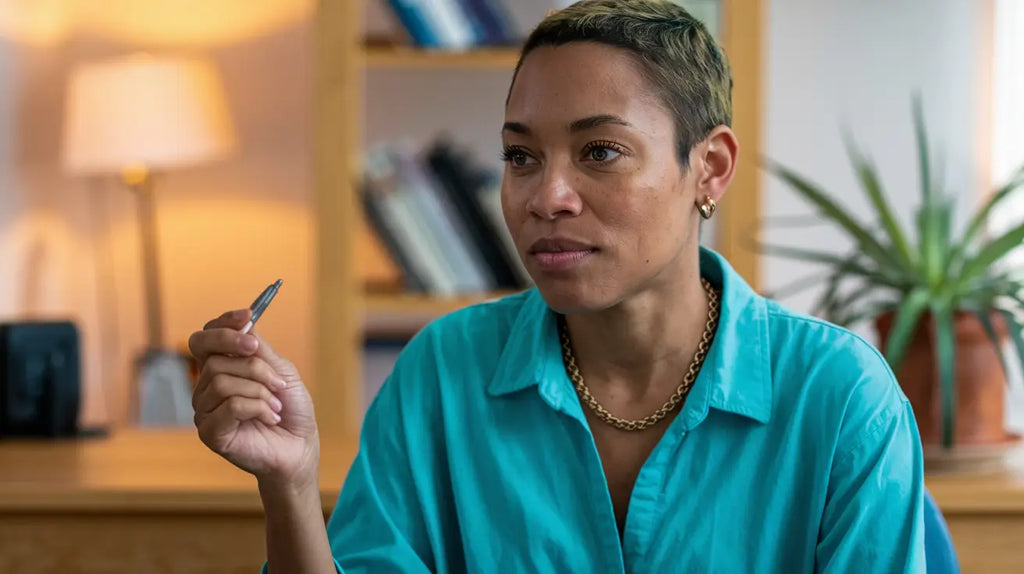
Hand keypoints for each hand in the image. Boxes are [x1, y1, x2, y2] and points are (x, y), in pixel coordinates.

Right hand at [189, 309, 318, 486]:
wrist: (300, 446)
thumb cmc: (290, 409)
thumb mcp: (281, 370)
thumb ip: (260, 349)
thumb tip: (245, 322)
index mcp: (220, 368)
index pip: (204, 339)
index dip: (222, 325)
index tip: (248, 316)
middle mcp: (206, 387)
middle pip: (214, 357)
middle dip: (254, 365)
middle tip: (277, 377)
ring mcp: (205, 410)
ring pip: (222, 381)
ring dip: (261, 390)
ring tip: (276, 406)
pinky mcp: (210, 432)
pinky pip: (230, 405)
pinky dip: (259, 408)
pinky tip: (271, 418)